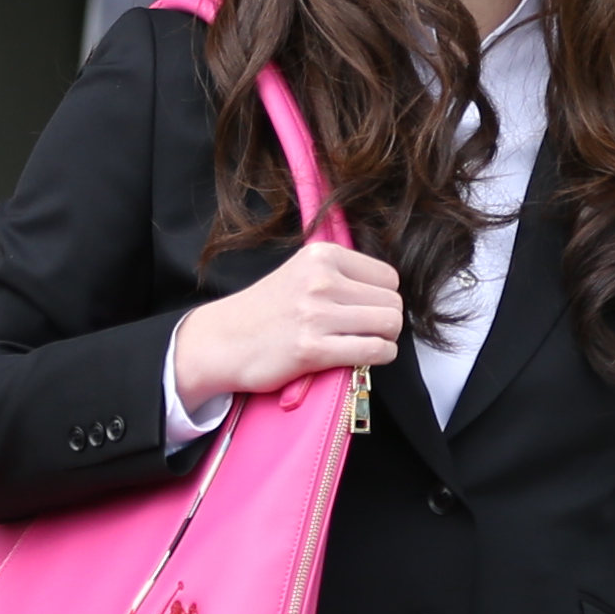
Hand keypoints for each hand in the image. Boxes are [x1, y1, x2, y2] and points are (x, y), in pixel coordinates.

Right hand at [164, 242, 403, 405]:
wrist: (222, 341)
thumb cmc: (265, 311)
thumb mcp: (300, 272)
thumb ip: (340, 273)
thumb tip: (388, 289)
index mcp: (321, 255)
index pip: (388, 276)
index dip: (382, 297)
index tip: (365, 310)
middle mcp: (321, 280)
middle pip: (393, 302)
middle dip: (386, 321)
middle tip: (366, 332)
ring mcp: (316, 314)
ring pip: (389, 325)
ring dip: (385, 340)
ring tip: (364, 343)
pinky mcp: (313, 349)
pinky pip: (375, 351)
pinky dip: (378, 357)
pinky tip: (362, 358)